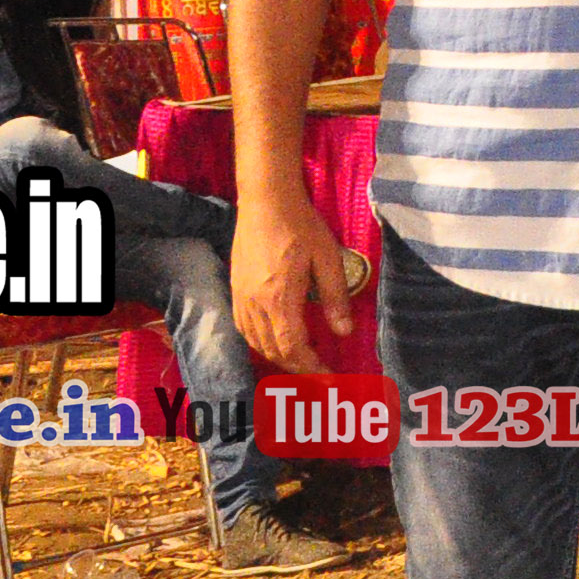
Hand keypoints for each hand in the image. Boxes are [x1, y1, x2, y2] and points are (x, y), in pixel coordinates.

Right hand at [231, 186, 355, 369]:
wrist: (265, 200)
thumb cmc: (301, 225)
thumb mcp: (329, 259)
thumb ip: (336, 298)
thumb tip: (344, 332)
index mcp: (279, 299)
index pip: (292, 347)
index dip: (310, 367)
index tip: (328, 378)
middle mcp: (254, 304)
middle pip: (273, 350)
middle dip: (297, 367)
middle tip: (319, 374)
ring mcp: (240, 297)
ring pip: (255, 342)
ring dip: (278, 357)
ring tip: (301, 361)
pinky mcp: (234, 288)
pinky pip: (244, 328)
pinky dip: (260, 342)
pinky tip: (275, 340)